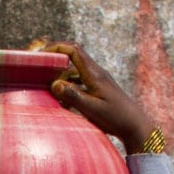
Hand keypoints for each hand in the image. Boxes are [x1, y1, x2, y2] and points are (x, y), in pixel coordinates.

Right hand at [27, 39, 154, 153]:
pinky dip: (68, 87)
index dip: (56, 48)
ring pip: (74, 71)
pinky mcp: (98, 89)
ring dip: (60, 76)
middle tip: (38, 68)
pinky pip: (79, 82)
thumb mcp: (92, 109)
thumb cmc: (116, 117)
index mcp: (94, 74)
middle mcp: (95, 73)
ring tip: (46, 87)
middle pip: (73, 57)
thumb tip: (54, 84)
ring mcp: (97, 81)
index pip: (74, 50)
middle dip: (55, 59)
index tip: (41, 54)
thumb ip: (73, 96)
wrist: (135, 125)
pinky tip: (62, 100)